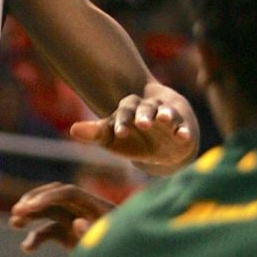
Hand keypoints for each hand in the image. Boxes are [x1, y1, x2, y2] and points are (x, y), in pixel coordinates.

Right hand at [9, 182, 114, 250]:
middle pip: (54, 196)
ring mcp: (76, 221)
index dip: (48, 196)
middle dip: (34, 202)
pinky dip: (36, 237)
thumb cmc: (125, 255)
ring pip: (48, 211)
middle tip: (16, 212)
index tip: (29, 207)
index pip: (69, 193)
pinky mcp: (69, 235)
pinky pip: (48, 231)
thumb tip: (76, 222)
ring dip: (30, 215)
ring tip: (14, 223)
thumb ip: (93, 234)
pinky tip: (26, 248)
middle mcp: (83, 210)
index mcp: (97, 207)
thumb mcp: (110, 245)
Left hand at [70, 82, 196, 167]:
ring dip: (166, 115)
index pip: (124, 110)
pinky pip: (184, 127)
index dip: (121, 121)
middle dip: (143, 115)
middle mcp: (149, 109)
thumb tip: (73, 129)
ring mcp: (167, 117)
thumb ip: (95, 133)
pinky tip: (183, 136)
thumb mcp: (112, 138)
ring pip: (166, 112)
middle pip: (145, 108)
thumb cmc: (132, 140)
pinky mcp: (182, 128)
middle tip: (141, 123)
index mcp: (129, 109)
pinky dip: (184, 131)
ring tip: (164, 119)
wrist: (161, 148)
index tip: (119, 132)